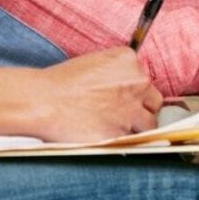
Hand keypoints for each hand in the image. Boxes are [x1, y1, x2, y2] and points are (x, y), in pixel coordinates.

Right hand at [37, 47, 162, 141]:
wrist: (45, 102)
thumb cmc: (61, 82)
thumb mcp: (94, 62)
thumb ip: (116, 72)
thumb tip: (123, 86)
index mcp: (128, 59)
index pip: (143, 76)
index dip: (134, 89)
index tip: (123, 96)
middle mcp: (137, 82)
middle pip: (153, 99)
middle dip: (142, 107)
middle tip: (122, 112)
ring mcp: (133, 108)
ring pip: (150, 122)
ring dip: (138, 126)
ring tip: (117, 127)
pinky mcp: (124, 131)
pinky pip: (135, 139)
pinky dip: (125, 140)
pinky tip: (111, 136)